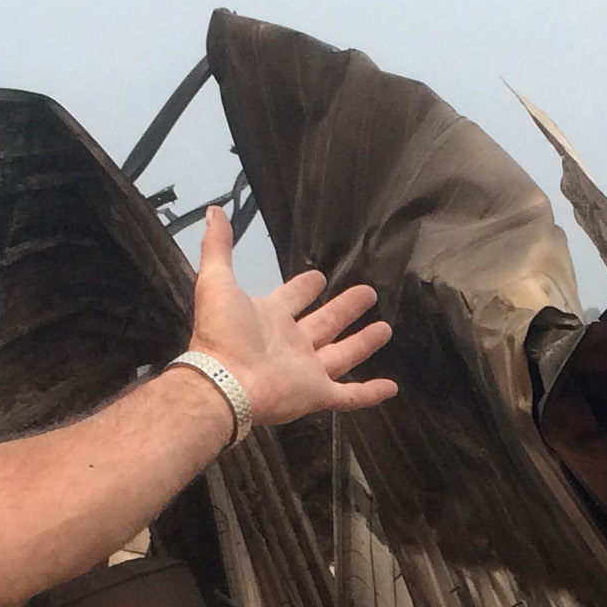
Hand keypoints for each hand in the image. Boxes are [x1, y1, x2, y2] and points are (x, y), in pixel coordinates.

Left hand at [187, 204, 396, 428]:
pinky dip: (371, 393)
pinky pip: (349, 395)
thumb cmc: (222, 334)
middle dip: (345, 308)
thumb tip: (215, 211)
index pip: (293, 299)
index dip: (305, 288)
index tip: (320, 277)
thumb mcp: (217, 282)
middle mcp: (292, 344)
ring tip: (385, 328)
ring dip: (363, 343)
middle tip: (368, 293)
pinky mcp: (317, 393)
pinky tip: (391, 387)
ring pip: (343, 354)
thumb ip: (219, 248)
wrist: (225, 382)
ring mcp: (307, 371)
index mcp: (270, 318)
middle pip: (325, 323)